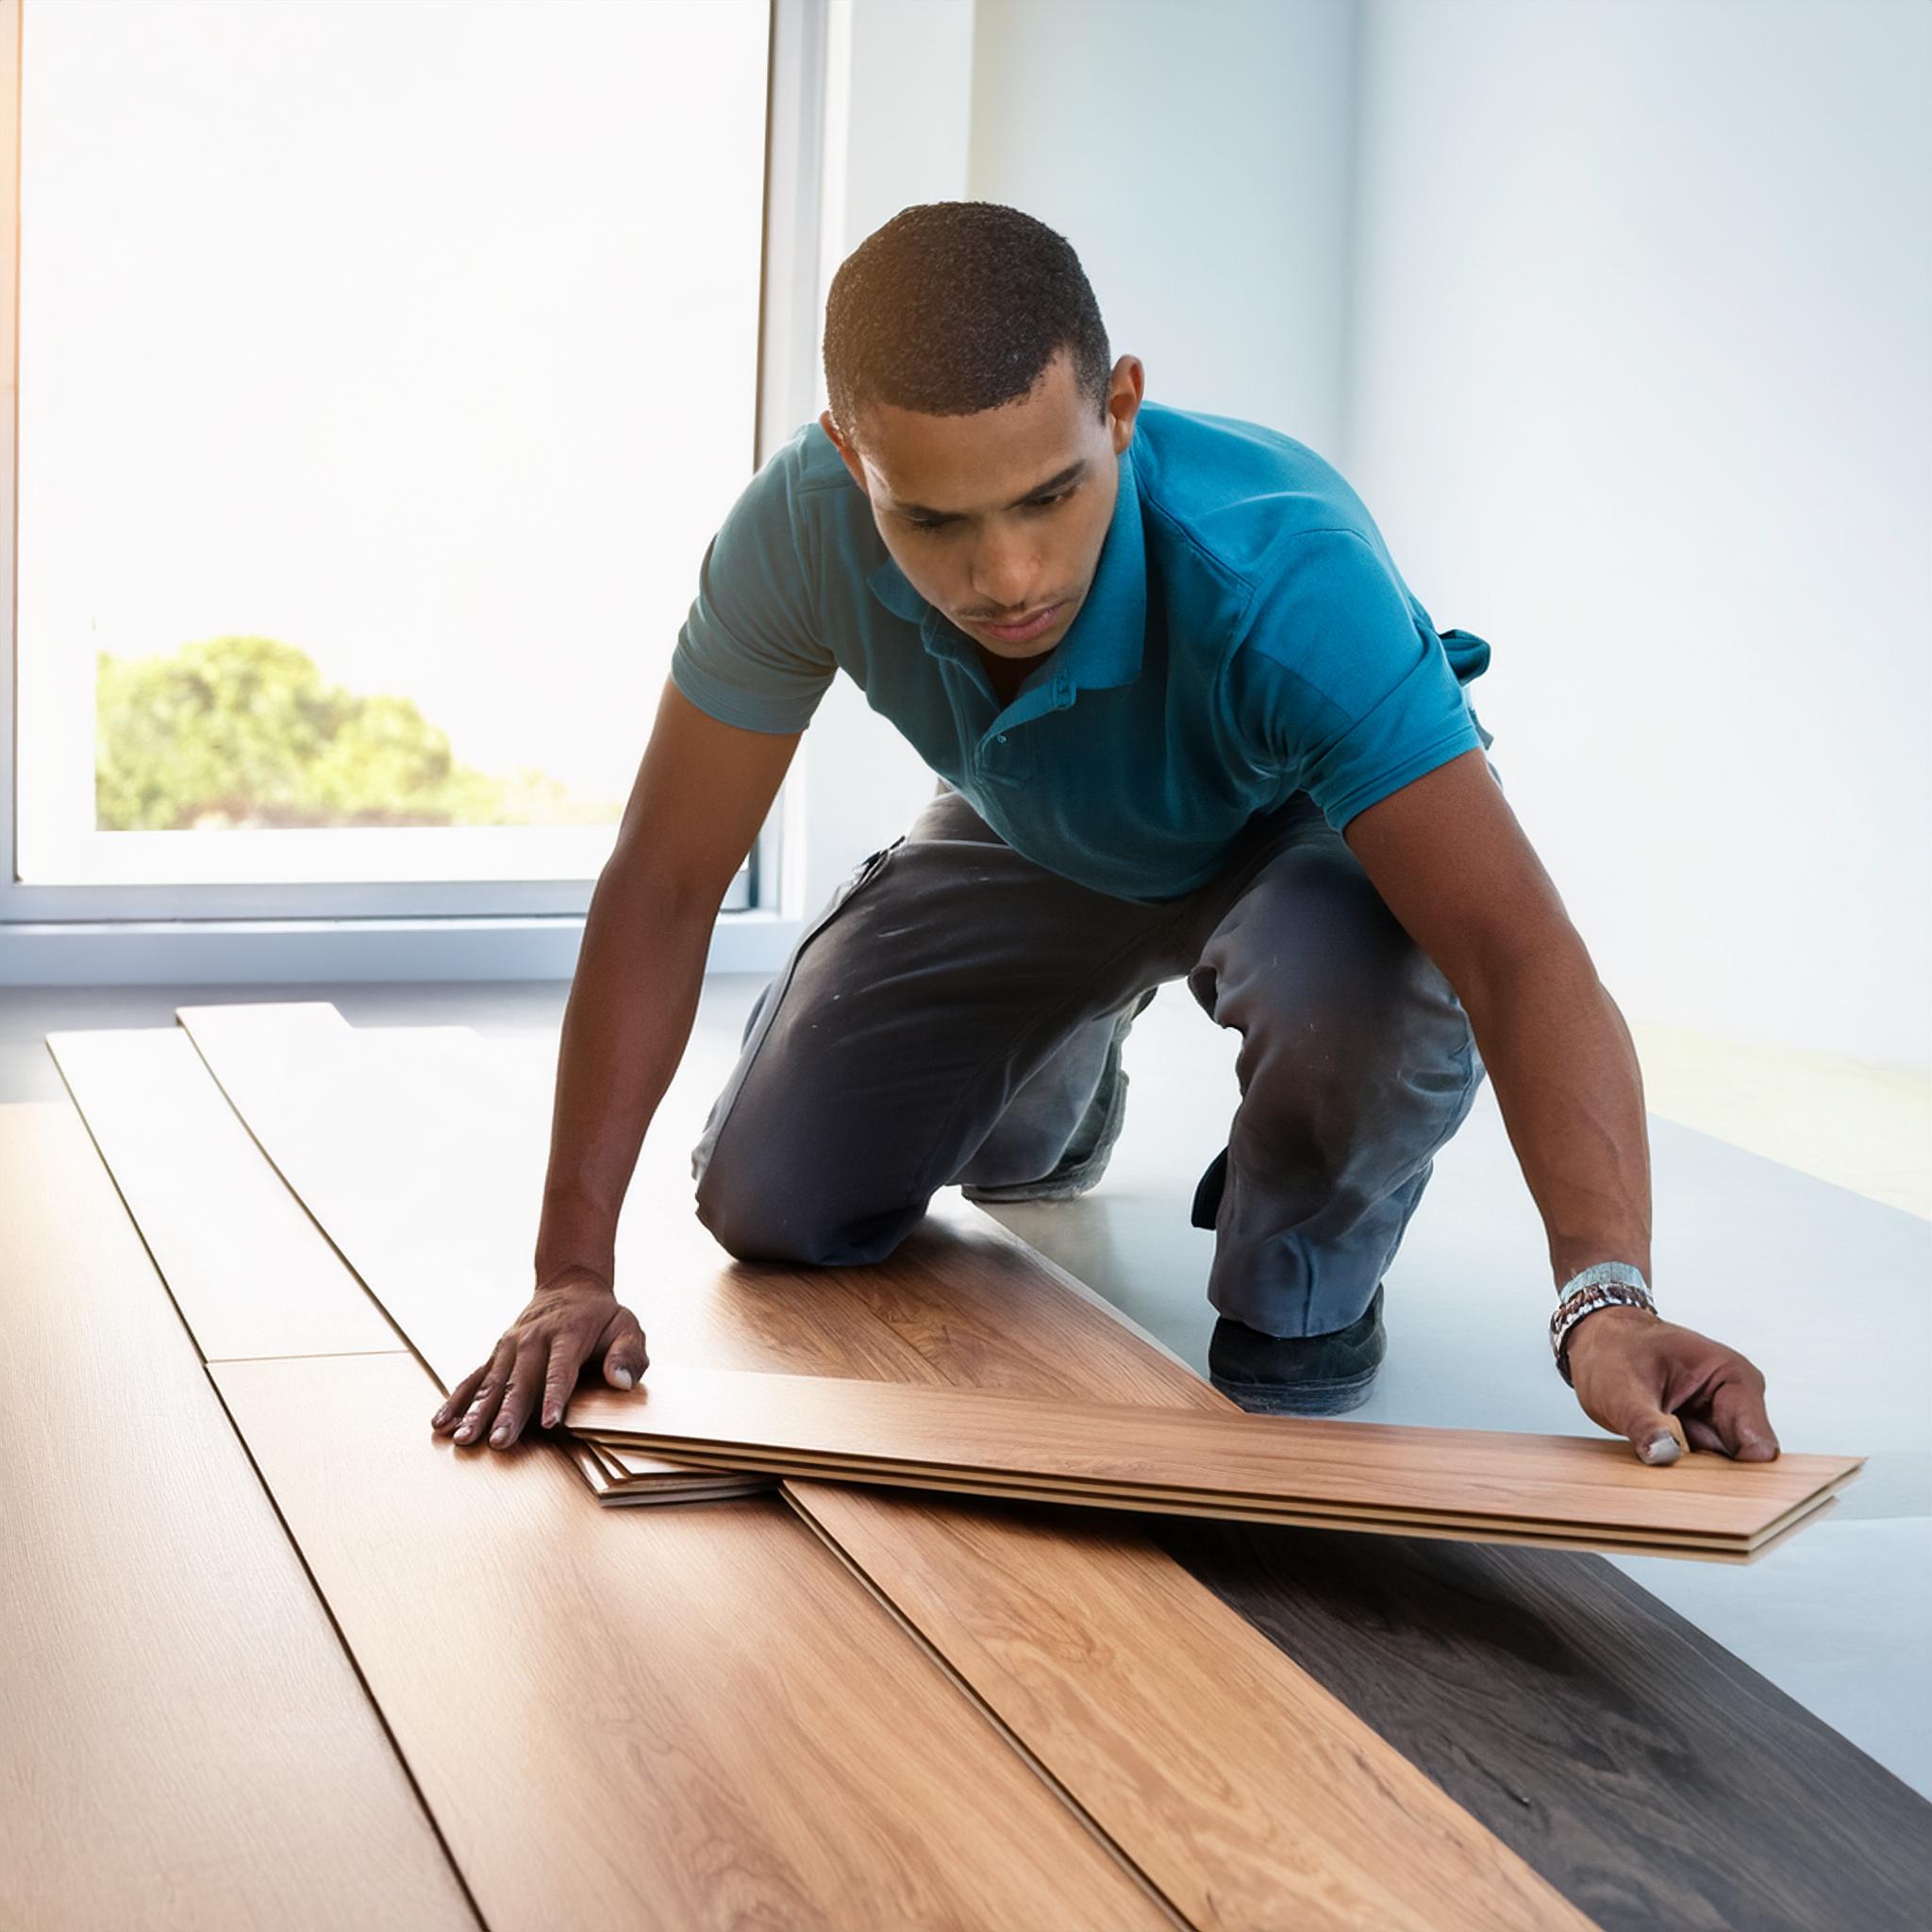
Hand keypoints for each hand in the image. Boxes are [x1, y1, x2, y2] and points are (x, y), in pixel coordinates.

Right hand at [430, 1266, 648, 1449]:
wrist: (570, 1286)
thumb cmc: (602, 1317)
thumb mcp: (627, 1327)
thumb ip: (628, 1355)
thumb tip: (621, 1381)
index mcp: (568, 1333)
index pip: (561, 1368)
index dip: (555, 1396)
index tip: (549, 1423)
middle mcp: (533, 1339)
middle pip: (521, 1380)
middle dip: (509, 1413)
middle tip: (499, 1442)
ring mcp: (510, 1346)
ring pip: (492, 1382)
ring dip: (477, 1411)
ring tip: (463, 1438)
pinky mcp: (496, 1354)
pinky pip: (474, 1378)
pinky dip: (456, 1400)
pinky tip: (440, 1423)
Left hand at [1564, 1304, 1779, 1465]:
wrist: (1601, 1347)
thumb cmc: (1614, 1353)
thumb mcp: (1620, 1391)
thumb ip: (1644, 1425)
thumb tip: (1663, 1453)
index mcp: (1733, 1377)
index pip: (1757, 1443)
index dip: (1737, 1475)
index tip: (1703, 1487)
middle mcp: (1737, 1401)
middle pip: (1746, 1464)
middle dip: (1713, 1480)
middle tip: (1670, 1476)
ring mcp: (1723, 1420)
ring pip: (1726, 1471)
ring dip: (1696, 1478)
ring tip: (1658, 1465)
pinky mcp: (1705, 1435)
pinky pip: (1707, 1469)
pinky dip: (1686, 1474)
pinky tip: (1660, 1467)